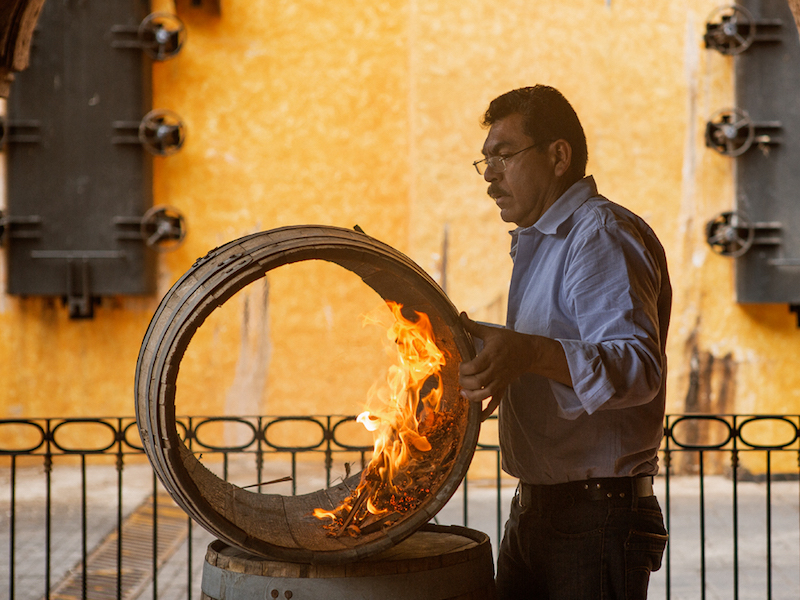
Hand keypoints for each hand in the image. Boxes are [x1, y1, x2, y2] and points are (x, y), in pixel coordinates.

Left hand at [458, 312, 572, 419]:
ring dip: (473, 397)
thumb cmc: (508, 340)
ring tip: (464, 393)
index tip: (461, 365)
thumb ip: (473, 327)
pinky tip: (477, 417)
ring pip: (486, 393)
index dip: (464, 369)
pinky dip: (487, 411)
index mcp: (492, 354)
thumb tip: (459, 315)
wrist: (529, 351)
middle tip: (460, 379)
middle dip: (465, 382)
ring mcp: (500, 380)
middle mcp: (496, 369)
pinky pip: (496, 402)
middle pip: (479, 381)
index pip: (475, 366)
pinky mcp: (503, 387)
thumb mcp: (491, 332)